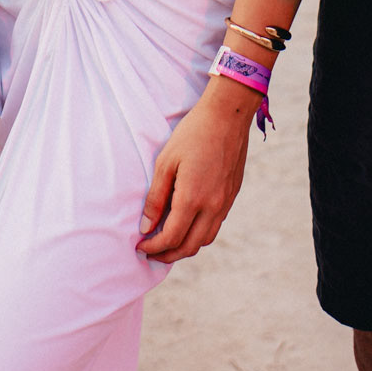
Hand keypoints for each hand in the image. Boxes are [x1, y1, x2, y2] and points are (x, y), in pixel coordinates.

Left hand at [136, 82, 251, 264]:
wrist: (228, 115)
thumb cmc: (193, 133)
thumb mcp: (166, 162)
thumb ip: (156, 198)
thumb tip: (146, 227)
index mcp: (193, 199)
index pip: (171, 237)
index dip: (154, 246)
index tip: (140, 246)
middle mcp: (212, 207)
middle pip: (189, 247)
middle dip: (168, 255)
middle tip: (151, 253)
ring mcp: (225, 202)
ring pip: (205, 240)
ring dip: (185, 247)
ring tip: (168, 243)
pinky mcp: (231, 195)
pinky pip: (215, 225)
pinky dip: (199, 233)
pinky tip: (188, 223)